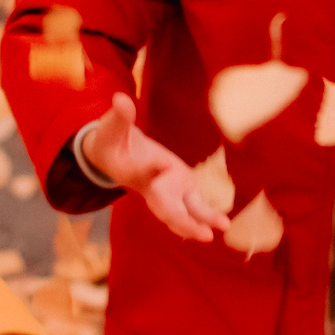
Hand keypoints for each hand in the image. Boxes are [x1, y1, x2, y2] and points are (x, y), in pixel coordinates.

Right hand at [81, 93, 228, 242]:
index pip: (141, 169)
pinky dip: (205, 217)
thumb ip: (119, 115)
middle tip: (197, 231)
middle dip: (180, 218)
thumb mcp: (112, 126)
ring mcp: (166, 191)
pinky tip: (223, 225)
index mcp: (131, 169)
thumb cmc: (111, 140)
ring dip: (194, 224)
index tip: (162, 163)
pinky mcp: (179, 188)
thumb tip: (121, 99)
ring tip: (211, 235)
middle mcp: (150, 186)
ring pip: (179, 212)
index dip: (151, 167)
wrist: (113, 155)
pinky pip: (192, 207)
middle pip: (163, 206)